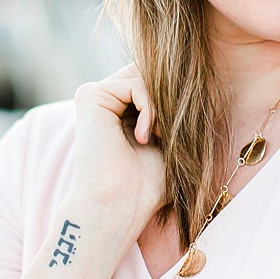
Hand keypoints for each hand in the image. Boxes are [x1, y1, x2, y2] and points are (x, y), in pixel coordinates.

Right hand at [65, 66, 165, 234]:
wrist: (121, 204)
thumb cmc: (147, 184)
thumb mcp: (169, 138)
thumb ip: (172, 108)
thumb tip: (189, 77)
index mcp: (121, 110)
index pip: (157, 83)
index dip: (175, 99)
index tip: (179, 130)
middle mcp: (106, 100)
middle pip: (151, 74)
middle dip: (170, 100)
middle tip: (165, 135)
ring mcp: (96, 96)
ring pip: (147, 78)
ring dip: (163, 109)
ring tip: (157, 137)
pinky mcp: (90, 95)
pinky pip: (137, 84)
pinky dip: (151, 109)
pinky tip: (143, 136)